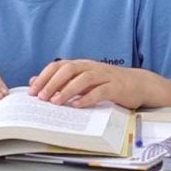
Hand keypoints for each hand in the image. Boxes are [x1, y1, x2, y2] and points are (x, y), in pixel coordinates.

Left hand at [28, 60, 149, 108]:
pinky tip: (78, 106)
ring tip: (56, 102)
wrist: (138, 84)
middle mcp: (91, 67)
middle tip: (41, 97)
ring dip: (68, 90)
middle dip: (53, 83)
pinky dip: (88, 98)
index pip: (58, 65)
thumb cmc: (107, 83)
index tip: (32, 91)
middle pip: (69, 69)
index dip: (44, 76)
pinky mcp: (116, 87)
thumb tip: (34, 81)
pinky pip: (100, 91)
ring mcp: (104, 76)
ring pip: (83, 78)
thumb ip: (62, 80)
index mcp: (82, 65)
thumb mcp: (83, 80)